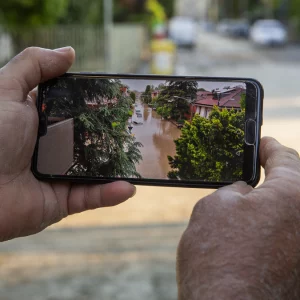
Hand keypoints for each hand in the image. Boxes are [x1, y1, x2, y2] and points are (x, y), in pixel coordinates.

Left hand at [0, 47, 135, 241]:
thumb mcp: (6, 91)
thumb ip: (34, 66)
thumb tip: (69, 52)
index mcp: (42, 123)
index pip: (77, 111)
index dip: (97, 105)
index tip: (120, 101)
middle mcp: (53, 148)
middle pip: (90, 140)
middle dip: (114, 135)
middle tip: (139, 129)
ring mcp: (59, 176)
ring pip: (96, 170)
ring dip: (119, 167)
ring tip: (141, 160)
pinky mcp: (61, 201)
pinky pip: (89, 197)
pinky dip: (109, 194)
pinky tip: (128, 188)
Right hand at [177, 137, 299, 299]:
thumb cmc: (217, 257)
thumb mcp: (215, 205)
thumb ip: (234, 191)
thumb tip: (246, 194)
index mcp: (294, 195)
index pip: (285, 158)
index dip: (270, 147)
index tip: (262, 143)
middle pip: (291, 186)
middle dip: (271, 177)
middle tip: (251, 172)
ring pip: (285, 213)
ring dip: (266, 206)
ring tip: (242, 208)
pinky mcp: (296, 270)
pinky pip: (284, 235)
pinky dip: (267, 228)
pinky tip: (246, 234)